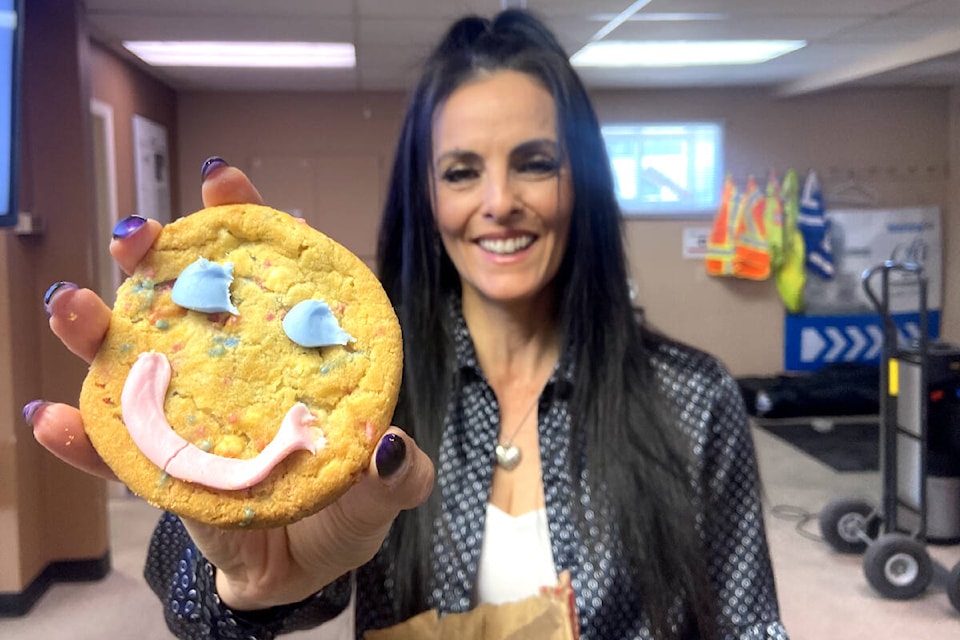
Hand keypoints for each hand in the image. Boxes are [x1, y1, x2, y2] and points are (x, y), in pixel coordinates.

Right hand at [28, 158, 433, 609]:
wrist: (301, 573)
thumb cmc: (345, 510)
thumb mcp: (384, 492)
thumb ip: (397, 473)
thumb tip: (386, 446)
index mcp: (287, 355)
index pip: (265, 275)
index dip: (245, 224)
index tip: (222, 180)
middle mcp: (229, 369)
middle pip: (186, 299)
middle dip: (157, 256)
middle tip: (136, 232)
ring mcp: (187, 413)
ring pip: (133, 359)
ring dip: (95, 327)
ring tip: (71, 303)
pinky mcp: (158, 467)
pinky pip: (111, 451)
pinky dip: (79, 436)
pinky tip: (50, 419)